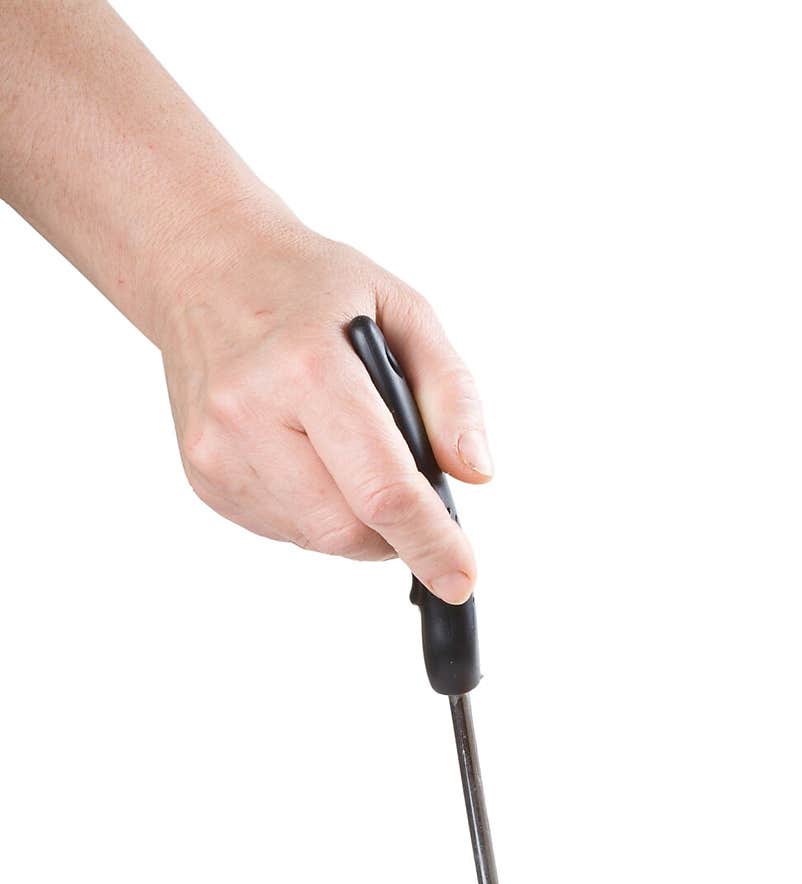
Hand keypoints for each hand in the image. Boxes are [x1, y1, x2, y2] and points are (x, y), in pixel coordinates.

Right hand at [160, 214, 491, 602]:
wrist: (205, 266)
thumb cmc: (310, 287)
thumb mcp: (403, 310)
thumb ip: (450, 392)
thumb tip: (474, 473)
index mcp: (307, 367)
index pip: (380, 488)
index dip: (430, 541)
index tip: (461, 578)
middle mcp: (249, 415)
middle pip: (347, 530)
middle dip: (395, 531)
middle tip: (408, 490)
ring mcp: (217, 454)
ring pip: (317, 539)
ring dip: (355, 520)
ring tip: (346, 448)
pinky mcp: (204, 479)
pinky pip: (285, 530)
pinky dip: (317, 510)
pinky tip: (307, 452)